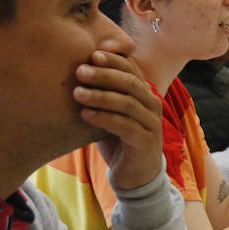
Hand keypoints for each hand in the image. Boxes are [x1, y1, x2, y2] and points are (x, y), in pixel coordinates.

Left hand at [73, 50, 163, 190]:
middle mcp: (152, 104)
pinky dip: (104, 118)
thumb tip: (76, 73)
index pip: (132, 69)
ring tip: (77, 93)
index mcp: (144, 93)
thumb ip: (102, 95)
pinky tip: (86, 114)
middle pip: (130, 83)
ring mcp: (152, 123)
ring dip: (101, 96)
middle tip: (80, 71)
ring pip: (127, 103)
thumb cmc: (119, 140)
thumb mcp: (111, 113)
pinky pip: (124, 125)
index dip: (114, 60)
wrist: (136, 175)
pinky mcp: (145, 141)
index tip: (92, 54)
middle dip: (104, 74)